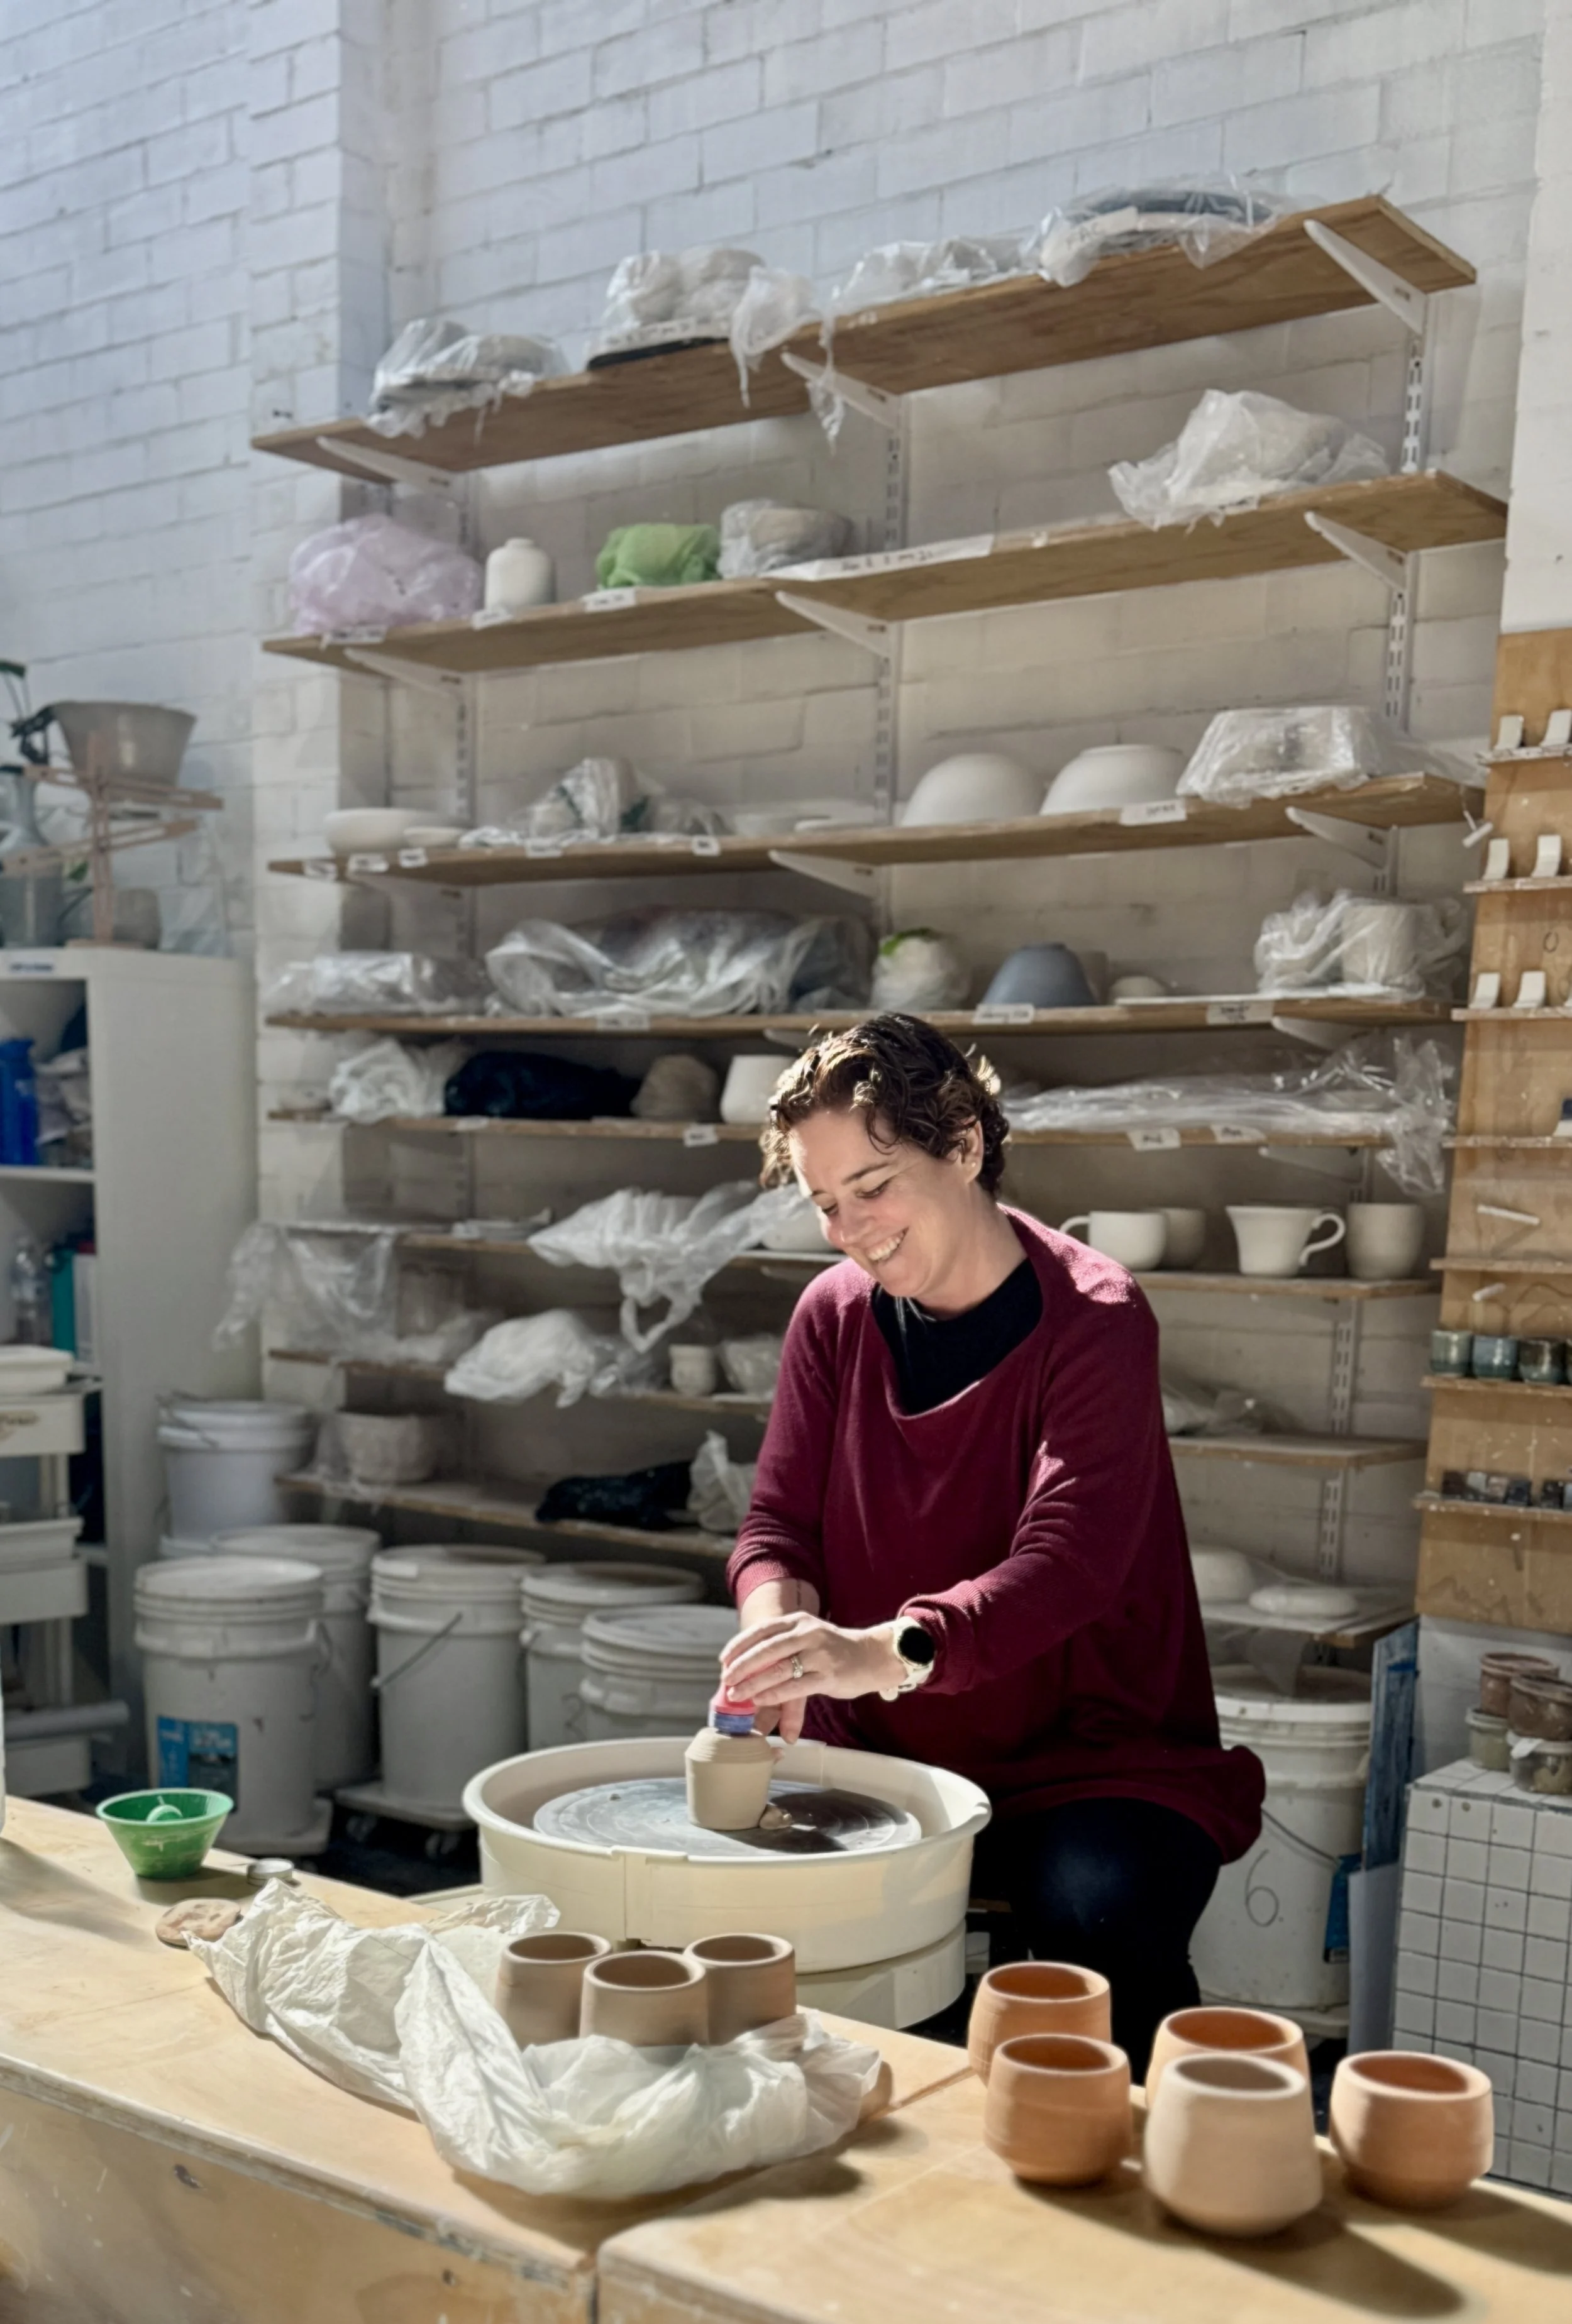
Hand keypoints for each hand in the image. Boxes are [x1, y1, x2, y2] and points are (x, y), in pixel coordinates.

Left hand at [718, 1613, 904, 1743]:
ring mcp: (819, 1654)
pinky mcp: (828, 1675)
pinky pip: (795, 1686)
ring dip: (753, 1683)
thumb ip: (783, 1646)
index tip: (723, 1660)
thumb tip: (748, 1665)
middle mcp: (808, 1633)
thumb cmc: (834, 1650)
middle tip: (725, 1680)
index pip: (762, 1630)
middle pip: (767, 1649)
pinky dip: (774, 1694)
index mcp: (799, 1621)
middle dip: (742, 1666)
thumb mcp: (809, 1637)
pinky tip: (760, 1700)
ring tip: (736, 1694)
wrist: (872, 1655)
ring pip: (778, 1669)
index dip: (740, 1645)